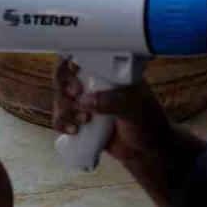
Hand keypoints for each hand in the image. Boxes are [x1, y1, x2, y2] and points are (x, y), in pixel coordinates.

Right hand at [52, 58, 172, 164]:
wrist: (146, 150)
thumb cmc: (146, 123)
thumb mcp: (135, 108)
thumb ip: (113, 102)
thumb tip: (85, 100)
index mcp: (109, 71)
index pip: (83, 56)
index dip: (72, 61)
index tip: (74, 71)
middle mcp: (93, 83)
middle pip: (64, 77)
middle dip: (65, 87)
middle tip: (76, 94)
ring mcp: (84, 102)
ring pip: (60, 98)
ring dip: (65, 109)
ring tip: (84, 120)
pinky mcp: (78, 120)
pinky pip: (60, 118)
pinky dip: (62, 123)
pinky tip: (74, 130)